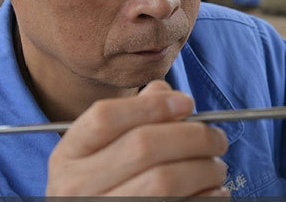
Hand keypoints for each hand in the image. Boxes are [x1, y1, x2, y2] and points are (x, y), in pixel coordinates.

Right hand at [46, 80, 229, 196]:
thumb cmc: (102, 186)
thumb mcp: (99, 152)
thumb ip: (131, 116)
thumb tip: (168, 94)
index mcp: (68, 156)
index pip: (105, 117)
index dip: (151, 106)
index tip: (186, 102)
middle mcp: (76, 187)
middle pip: (142, 146)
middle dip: (192, 136)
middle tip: (217, 137)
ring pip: (164, 181)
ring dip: (204, 168)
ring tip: (216, 166)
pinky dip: (208, 197)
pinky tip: (213, 191)